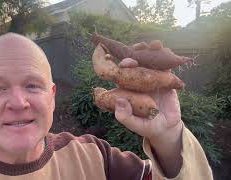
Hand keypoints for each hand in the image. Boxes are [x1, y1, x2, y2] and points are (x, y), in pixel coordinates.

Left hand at [115, 40, 182, 176]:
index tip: (107, 54)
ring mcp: (150, 77)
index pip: (116, 72)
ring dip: (150, 50)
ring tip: (154, 44)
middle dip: (133, 51)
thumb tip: (120, 101)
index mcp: (125, 88)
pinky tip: (166, 50)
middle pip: (132, 61)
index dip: (111, 62)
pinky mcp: (165, 78)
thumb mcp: (136, 125)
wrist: (167, 127)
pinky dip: (166, 56)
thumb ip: (126, 117)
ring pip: (148, 59)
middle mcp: (136, 79)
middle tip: (136, 47)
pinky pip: (165, 65)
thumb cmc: (147, 126)